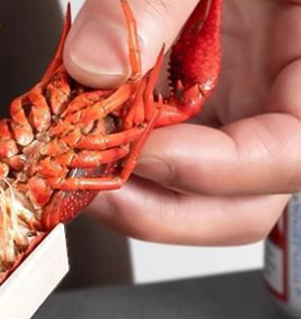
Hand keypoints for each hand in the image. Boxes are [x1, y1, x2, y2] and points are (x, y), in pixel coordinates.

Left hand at [63, 0, 300, 245]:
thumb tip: (92, 66)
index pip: (289, 156)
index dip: (214, 171)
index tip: (143, 153)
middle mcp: (285, 101)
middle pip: (242, 208)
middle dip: (162, 211)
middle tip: (93, 193)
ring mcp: (242, 111)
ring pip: (200, 200)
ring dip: (136, 201)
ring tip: (78, 176)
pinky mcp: (201, 109)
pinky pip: (165, 160)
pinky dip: (123, 164)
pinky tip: (85, 146)